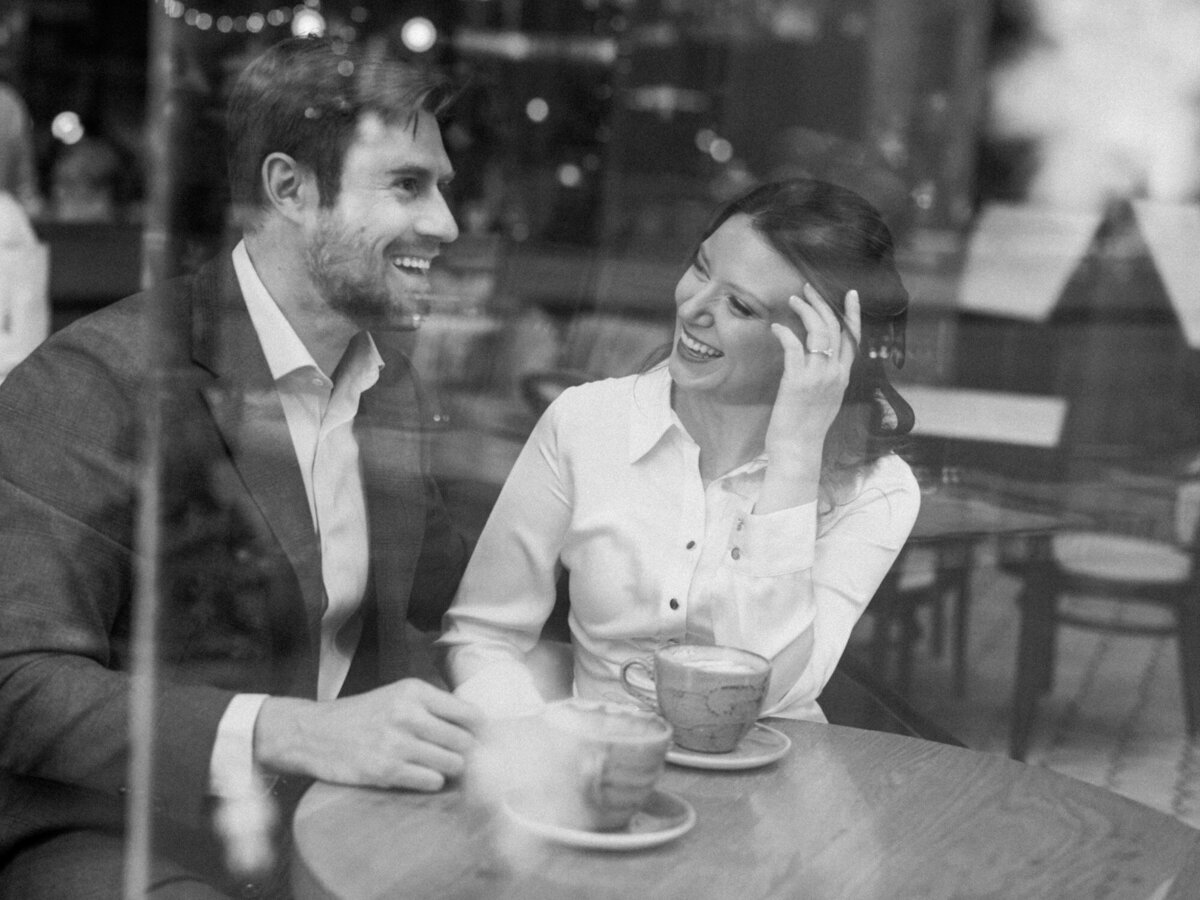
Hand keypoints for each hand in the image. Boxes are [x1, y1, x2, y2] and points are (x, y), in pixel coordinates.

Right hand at [254, 678, 482, 790]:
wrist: (314, 734)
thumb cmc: (362, 715)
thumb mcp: (397, 695)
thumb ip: (432, 705)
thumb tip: (476, 724)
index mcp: (415, 691)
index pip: (469, 714)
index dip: (479, 731)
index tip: (479, 740)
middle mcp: (409, 714)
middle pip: (464, 742)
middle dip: (465, 754)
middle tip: (459, 759)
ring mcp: (397, 743)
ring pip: (452, 764)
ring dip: (450, 770)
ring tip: (438, 768)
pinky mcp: (386, 770)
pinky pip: (431, 782)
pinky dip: (432, 782)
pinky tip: (421, 776)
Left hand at [765, 283, 861, 459]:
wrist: (798, 448)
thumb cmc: (807, 426)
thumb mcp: (826, 399)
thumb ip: (828, 377)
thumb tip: (817, 359)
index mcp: (844, 377)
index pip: (853, 338)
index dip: (852, 314)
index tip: (849, 293)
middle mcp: (835, 374)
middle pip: (834, 328)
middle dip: (821, 304)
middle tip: (807, 290)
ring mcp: (818, 377)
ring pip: (817, 332)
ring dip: (805, 311)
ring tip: (793, 300)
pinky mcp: (797, 381)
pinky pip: (793, 347)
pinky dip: (785, 333)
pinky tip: (777, 327)